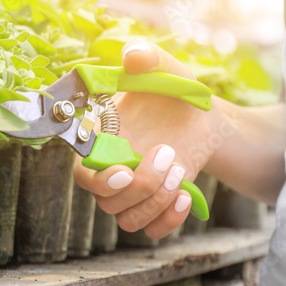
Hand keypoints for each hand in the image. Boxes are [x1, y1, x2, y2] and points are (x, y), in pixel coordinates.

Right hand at [73, 39, 214, 238]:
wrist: (203, 117)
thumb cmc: (174, 92)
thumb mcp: (165, 69)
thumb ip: (148, 58)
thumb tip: (131, 55)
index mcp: (101, 143)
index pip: (83, 174)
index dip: (98, 179)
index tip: (124, 170)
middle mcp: (112, 172)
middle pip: (106, 202)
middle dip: (140, 185)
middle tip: (167, 155)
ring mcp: (134, 193)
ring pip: (128, 219)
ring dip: (155, 201)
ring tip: (179, 171)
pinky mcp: (156, 205)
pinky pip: (152, 231)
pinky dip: (167, 221)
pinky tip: (184, 196)